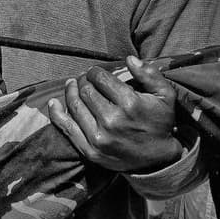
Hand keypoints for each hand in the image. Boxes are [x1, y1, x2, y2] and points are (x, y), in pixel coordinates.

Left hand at [47, 56, 180, 172]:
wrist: (158, 160)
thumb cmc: (160, 123)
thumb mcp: (165, 95)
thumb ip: (149, 74)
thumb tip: (129, 59)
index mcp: (129, 103)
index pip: (100, 78)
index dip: (95, 71)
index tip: (96, 73)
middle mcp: (112, 120)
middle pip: (86, 90)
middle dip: (84, 81)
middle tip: (86, 80)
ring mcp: (99, 137)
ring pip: (75, 105)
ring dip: (71, 92)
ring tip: (72, 85)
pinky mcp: (90, 151)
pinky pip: (67, 128)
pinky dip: (57, 114)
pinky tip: (54, 103)